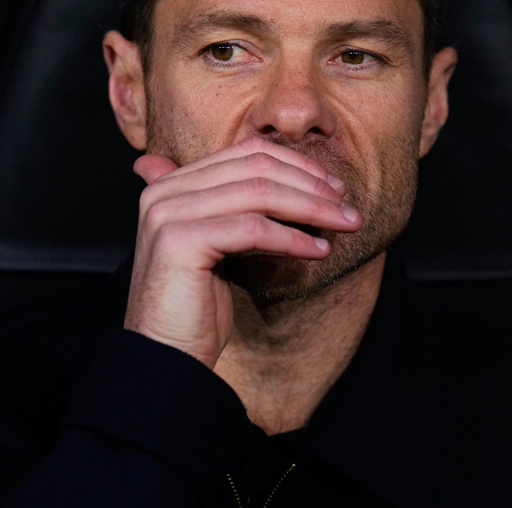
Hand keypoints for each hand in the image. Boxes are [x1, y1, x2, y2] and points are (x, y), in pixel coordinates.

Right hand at [124, 137, 361, 367]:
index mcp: (171, 185)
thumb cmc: (197, 308)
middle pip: (254, 169)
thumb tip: (298, 182)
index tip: (333, 189)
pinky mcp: (180, 241)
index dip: (296, 166)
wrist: (166, 358)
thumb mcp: (223, 246)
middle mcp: (164, 192)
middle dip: (310, 185)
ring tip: (344, 224)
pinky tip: (318, 250)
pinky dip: (292, 238)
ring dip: (311, 208)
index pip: (245, 154)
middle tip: (347, 205)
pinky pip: (252, 229)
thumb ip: (241, 209)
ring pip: (258, 193)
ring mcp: (168, 214)